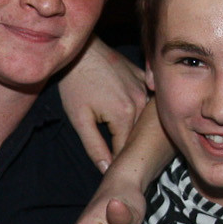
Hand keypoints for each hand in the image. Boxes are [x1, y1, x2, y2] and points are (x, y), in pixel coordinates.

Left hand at [57, 35, 148, 170]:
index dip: (119, 162)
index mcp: (125, 114)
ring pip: (145, 119)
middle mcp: (141, 101)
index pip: (126, 149)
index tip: (116, 173)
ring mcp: (145, 87)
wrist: (80, 50)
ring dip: (137, 129)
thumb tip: (106, 169)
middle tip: (123, 160)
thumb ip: (94, 147)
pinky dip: (142, 109)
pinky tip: (134, 115)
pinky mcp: (143, 77)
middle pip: (138, 135)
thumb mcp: (79, 120)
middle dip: (130, 147)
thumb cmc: (75, 84)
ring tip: (127, 139)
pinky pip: (148, 99)